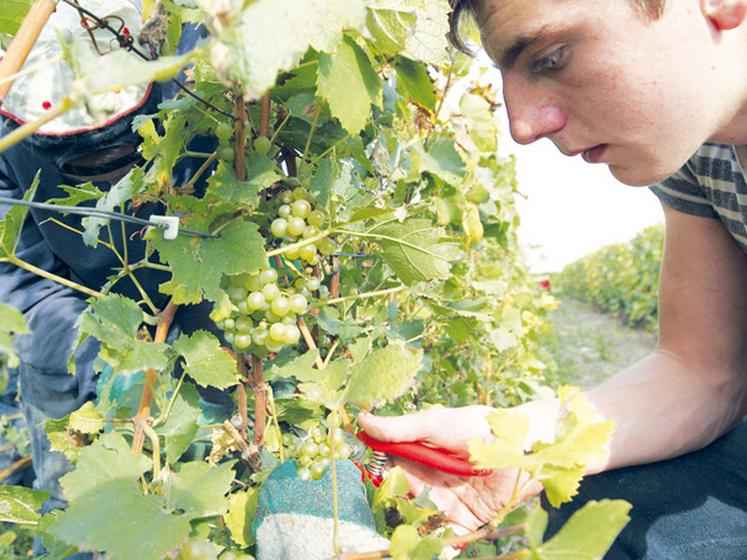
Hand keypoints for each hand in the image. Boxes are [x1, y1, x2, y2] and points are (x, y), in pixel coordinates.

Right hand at [358, 405, 541, 533]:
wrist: (522, 446)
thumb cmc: (478, 426)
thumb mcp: (435, 424)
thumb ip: (399, 428)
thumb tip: (361, 420)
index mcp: (418, 455)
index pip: (387, 469)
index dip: (376, 477)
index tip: (366, 482)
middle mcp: (428, 480)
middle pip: (399, 499)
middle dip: (389, 509)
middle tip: (381, 515)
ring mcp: (445, 500)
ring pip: (418, 520)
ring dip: (408, 530)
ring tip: (398, 540)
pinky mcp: (465, 518)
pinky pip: (446, 536)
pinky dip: (436, 548)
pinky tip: (424, 552)